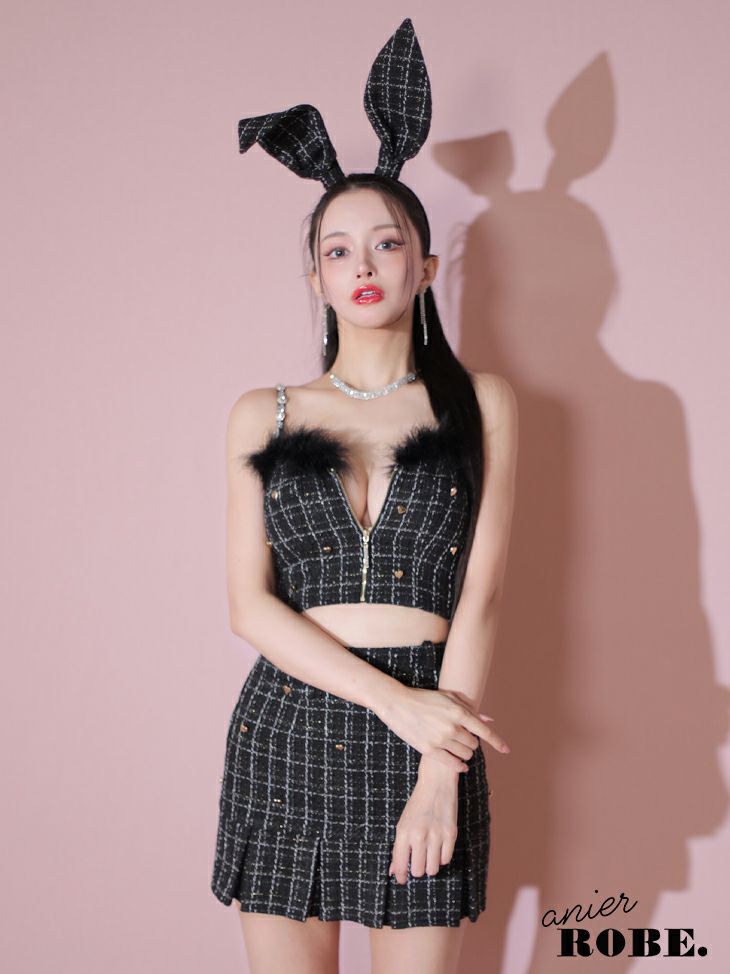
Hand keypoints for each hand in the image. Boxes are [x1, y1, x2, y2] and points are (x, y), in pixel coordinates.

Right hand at [374, 682, 509, 772]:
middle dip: (471, 743)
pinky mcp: (430, 749)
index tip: (506, 750)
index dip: (497, 742)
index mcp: (458, 712)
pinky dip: (459, 766)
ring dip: (465, 753)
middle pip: (474, 745)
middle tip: (462, 738)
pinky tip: (460, 764)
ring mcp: (441, 739)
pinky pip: (453, 764)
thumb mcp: (448, 697)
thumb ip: (469, 709)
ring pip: (465, 755)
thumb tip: (489, 719)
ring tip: (456, 746)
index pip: (484, 731)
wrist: (398, 704)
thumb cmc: (424, 698)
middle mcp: (452, 727)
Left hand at [388, 759, 459, 883]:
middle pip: (418, 871)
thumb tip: (393, 871)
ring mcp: (436, 835)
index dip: (400, 876)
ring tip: (429, 855)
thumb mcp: (403, 823)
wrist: (436, 782)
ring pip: (433, 869)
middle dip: (417, 869)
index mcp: (403, 832)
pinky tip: (439, 848)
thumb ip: (398, 848)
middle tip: (418, 862)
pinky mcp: (451, 834)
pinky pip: (446, 859)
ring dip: (430, 865)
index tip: (401, 880)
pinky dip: (442, 858)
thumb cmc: (418, 804)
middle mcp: (419, 836)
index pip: (400, 864)